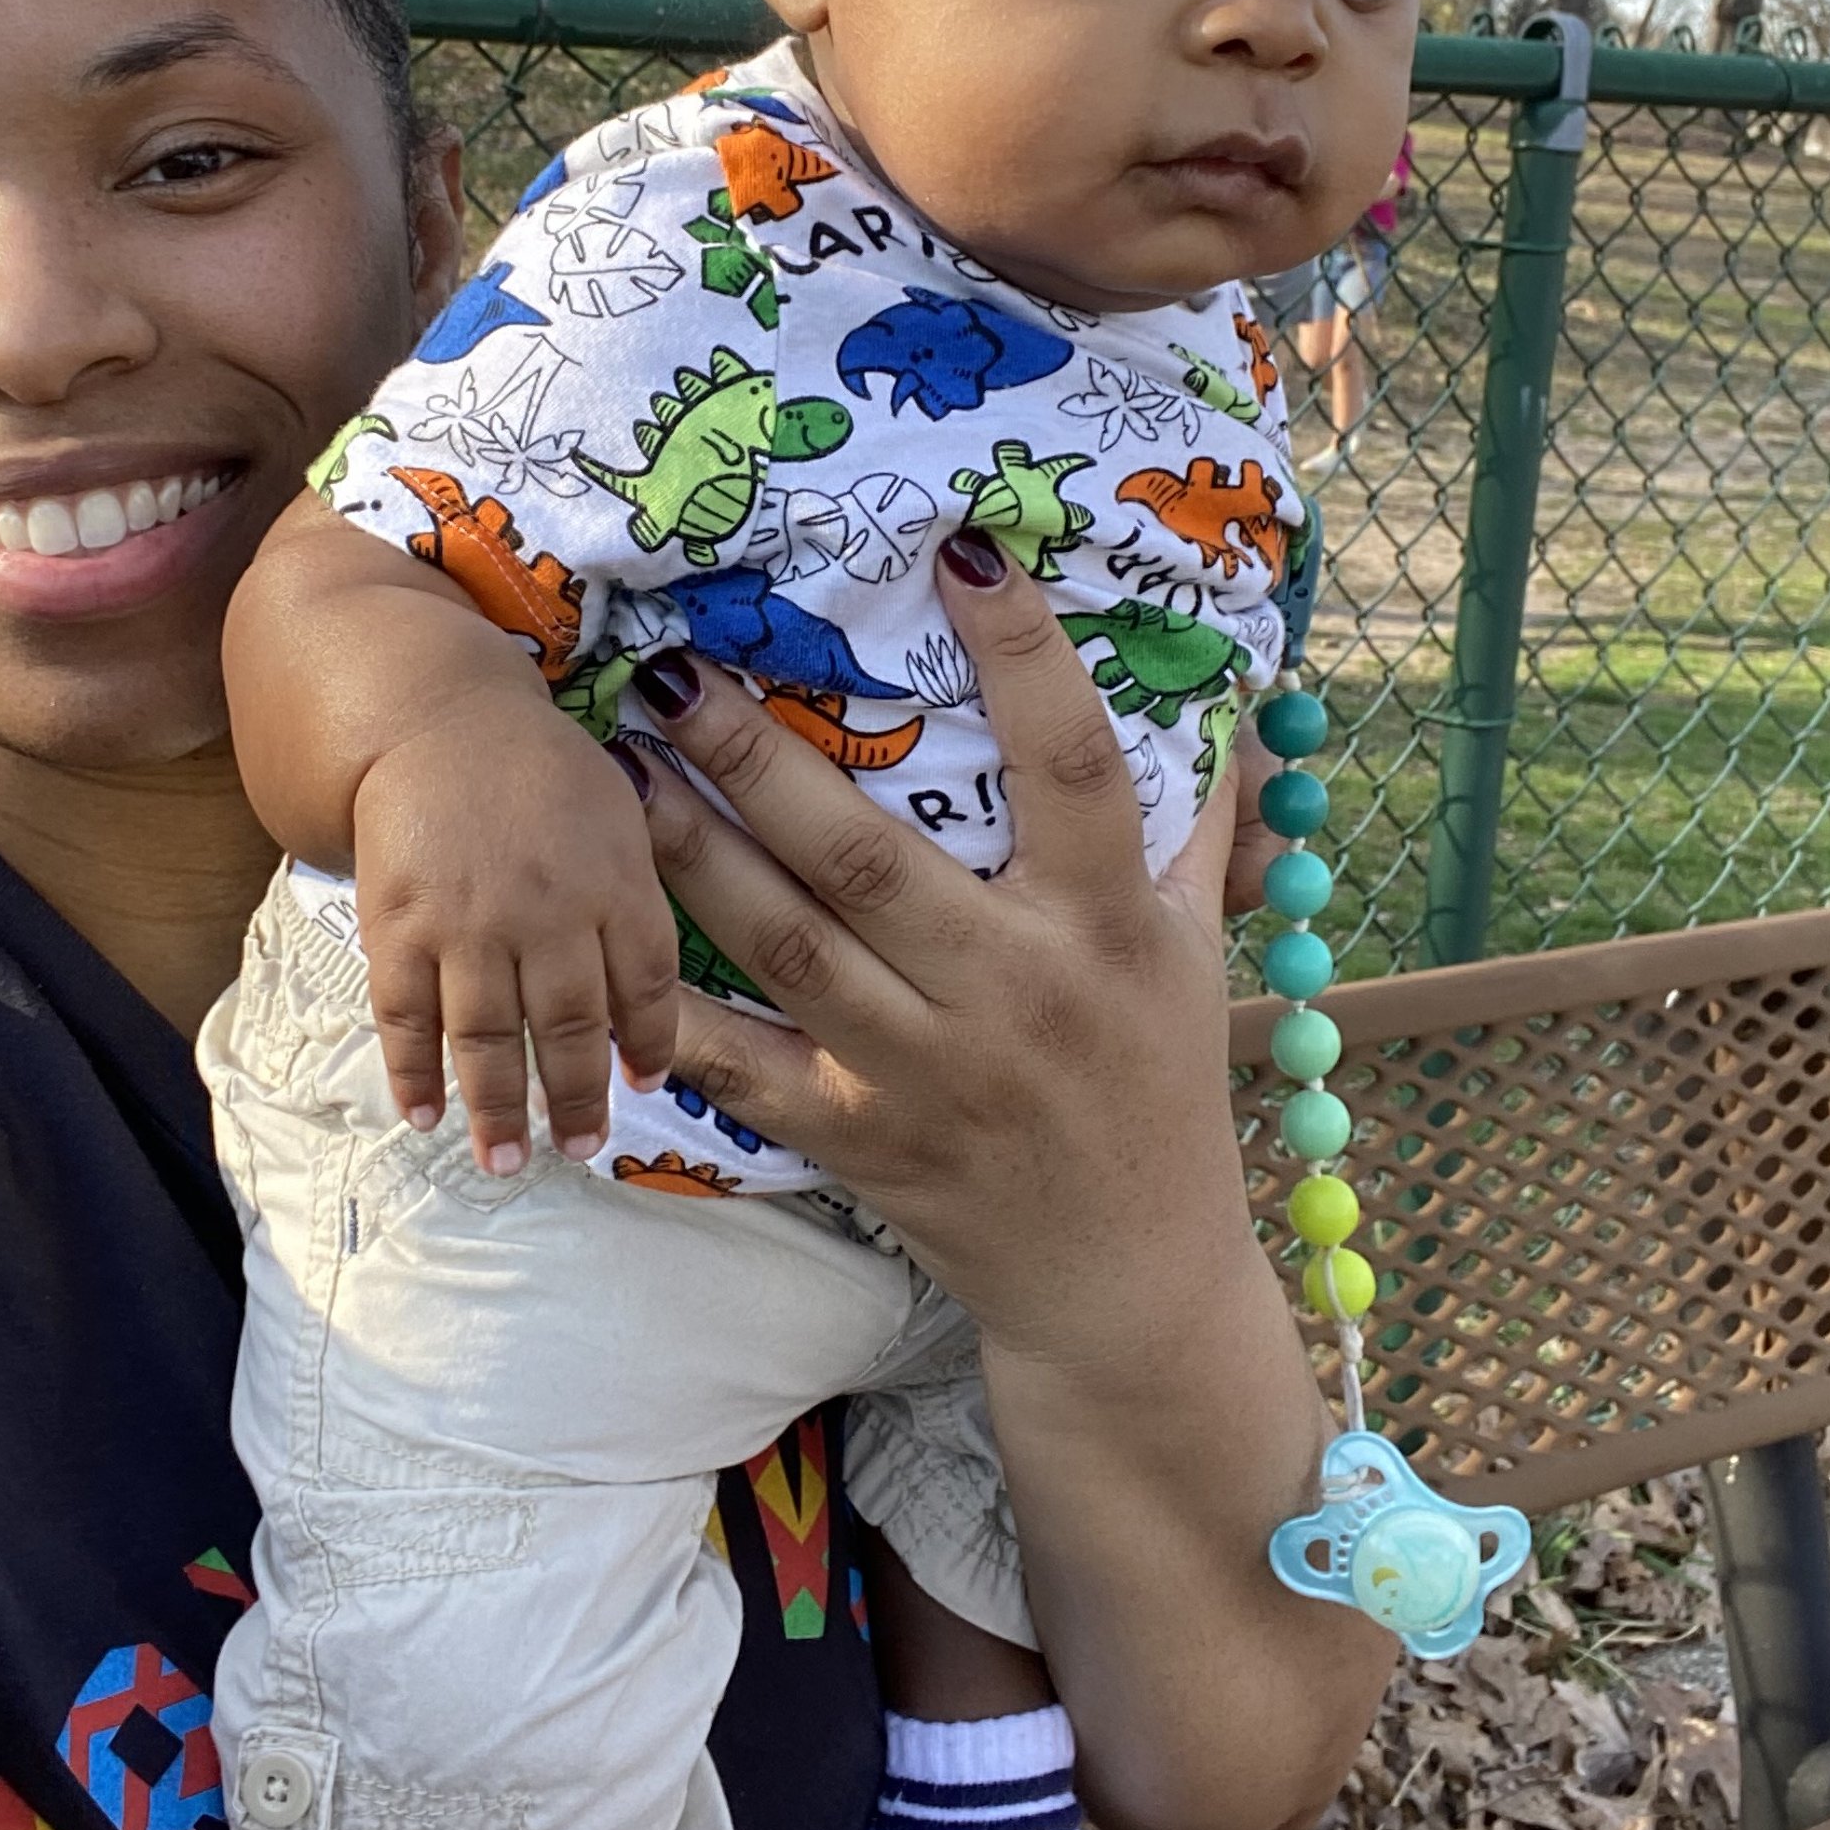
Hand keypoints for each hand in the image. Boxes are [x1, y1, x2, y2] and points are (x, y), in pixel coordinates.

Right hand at [352, 693, 680, 1171]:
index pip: (647, 985)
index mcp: (614, 880)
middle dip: (575, 1099)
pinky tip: (424, 1112)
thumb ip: (638, 898)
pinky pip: (405, 1014)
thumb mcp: (619, 812)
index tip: (641, 1085)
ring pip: (486, 1037)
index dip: (648, 1043)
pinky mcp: (398, 924)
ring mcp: (468, 922)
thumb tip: (650, 1000)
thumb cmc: (537, 770)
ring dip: (496, 1108)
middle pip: (568, 1027)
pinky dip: (413, 1071)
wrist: (435, 717)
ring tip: (505, 1160)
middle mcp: (547, 910)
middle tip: (576, 1148)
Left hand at [630, 550, 1387, 1829]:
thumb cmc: (1160, 1088)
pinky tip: (610, 942)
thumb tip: (1219, 693)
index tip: (963, 545)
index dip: (1026, 654)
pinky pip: (746, 1073)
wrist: (1126, 1284)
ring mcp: (930, 1076)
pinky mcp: (860, 1145)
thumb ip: (1193, 824)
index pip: (1077, 766)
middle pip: (871, 856)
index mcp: (1111, 928)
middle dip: (763, 757)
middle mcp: (1019, 994)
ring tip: (619, 766)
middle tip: (678, 667)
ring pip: (788, 947)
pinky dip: (676, 1019)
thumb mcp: (1196, 952)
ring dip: (694, 852)